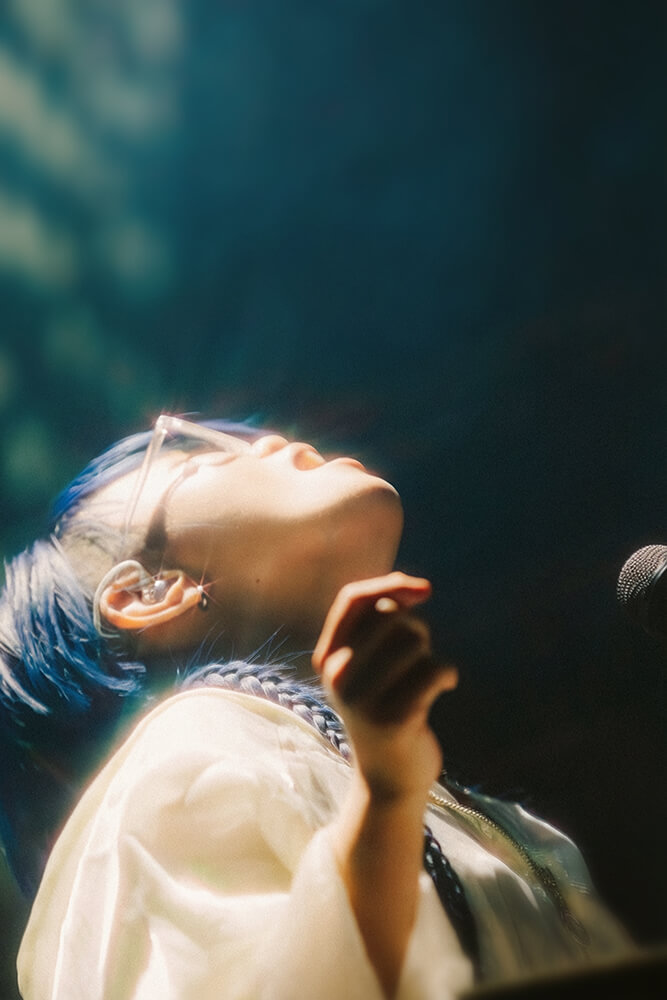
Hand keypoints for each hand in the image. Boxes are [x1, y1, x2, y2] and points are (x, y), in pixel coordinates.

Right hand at [312, 572, 456, 803]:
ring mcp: (363, 699)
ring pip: (415, 641)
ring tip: (425, 680)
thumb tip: (415, 589)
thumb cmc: (387, 707)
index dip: (390, 585)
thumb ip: (381, 624)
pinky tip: (444, 689)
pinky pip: (435, 669)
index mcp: (327, 658)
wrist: (389, 778)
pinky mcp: (394, 718)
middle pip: (391, 617)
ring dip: (431, 656)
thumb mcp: (369, 665)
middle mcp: (337, 676)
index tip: (425, 591)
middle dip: (416, 629)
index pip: (353, 599)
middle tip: (418, 660)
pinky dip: (448, 674)